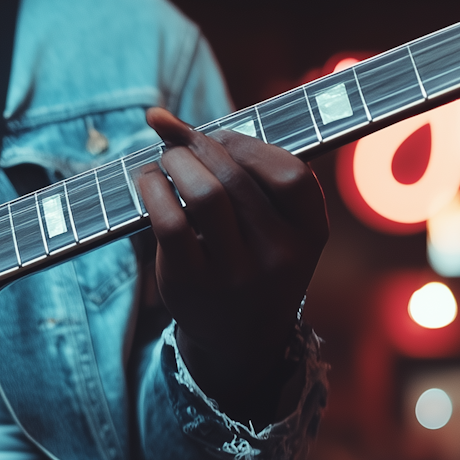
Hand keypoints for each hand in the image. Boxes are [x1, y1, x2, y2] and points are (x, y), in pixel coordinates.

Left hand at [134, 107, 327, 425]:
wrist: (238, 341)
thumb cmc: (253, 263)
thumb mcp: (276, 228)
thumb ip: (247, 176)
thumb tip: (163, 118)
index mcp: (311, 234)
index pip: (290, 172)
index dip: (249, 143)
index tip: (218, 134)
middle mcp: (280, 256)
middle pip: (238, 177)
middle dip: (200, 145)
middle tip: (178, 140)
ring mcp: (235, 274)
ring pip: (205, 194)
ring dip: (176, 162)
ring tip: (164, 159)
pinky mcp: (192, 285)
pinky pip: (170, 222)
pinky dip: (154, 190)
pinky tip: (149, 183)